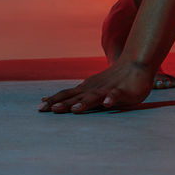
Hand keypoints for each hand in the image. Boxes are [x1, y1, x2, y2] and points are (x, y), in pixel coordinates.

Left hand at [38, 59, 153, 112]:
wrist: (135, 64)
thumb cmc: (112, 79)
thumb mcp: (92, 87)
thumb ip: (78, 96)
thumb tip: (59, 102)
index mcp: (85, 89)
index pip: (66, 95)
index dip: (53, 101)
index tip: (39, 108)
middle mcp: (93, 89)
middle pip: (74, 97)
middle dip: (61, 104)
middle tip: (47, 111)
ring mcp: (106, 89)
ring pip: (93, 97)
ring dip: (83, 103)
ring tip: (74, 110)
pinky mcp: (122, 91)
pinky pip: (115, 95)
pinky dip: (110, 99)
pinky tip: (107, 104)